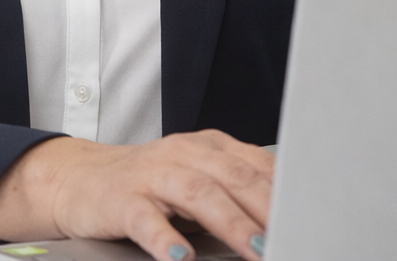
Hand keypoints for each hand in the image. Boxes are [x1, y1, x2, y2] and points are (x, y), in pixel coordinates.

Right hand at [0, 130, 273, 260]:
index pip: (259, 165)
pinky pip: (146, 219)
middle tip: (295, 235)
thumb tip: (291, 216)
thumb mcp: (199, 178)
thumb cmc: (151, 184)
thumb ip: (238, 189)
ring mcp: (153, 174)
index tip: (316, 216)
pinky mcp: (123, 200)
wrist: (81, 179)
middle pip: (235, 177)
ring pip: (198, 194)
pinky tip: (180, 257)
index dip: (289, 191)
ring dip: (231, 222)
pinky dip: (165, 238)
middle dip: (269, 208)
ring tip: (255, 248)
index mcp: (211, 147)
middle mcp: (185, 153)